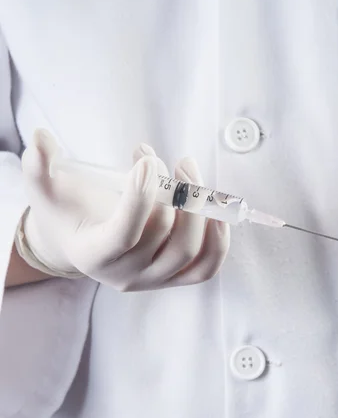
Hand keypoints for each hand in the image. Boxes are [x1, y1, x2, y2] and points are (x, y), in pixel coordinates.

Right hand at [20, 129, 229, 290]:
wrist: (80, 240)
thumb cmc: (67, 211)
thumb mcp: (46, 188)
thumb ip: (39, 166)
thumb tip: (40, 137)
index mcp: (93, 254)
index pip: (123, 235)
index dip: (139, 198)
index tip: (148, 160)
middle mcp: (125, 275)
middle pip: (164, 241)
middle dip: (177, 196)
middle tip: (177, 163)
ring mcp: (152, 280)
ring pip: (188, 253)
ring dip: (199, 211)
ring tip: (191, 175)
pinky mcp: (172, 278)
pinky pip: (205, 269)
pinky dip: (218, 241)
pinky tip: (214, 210)